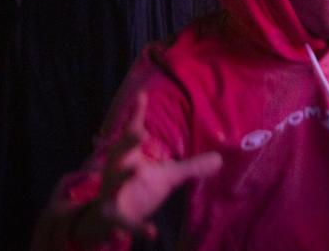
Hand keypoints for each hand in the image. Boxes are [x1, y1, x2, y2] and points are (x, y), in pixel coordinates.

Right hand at [76, 93, 221, 243]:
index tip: (142, 95)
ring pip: (114, 183)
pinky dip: (139, 226)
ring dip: (124, 175)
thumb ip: (191, 167)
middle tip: (139, 130)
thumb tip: (220, 159)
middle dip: (128, 141)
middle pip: (120, 153)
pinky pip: (127, 222)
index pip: (132, 133)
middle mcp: (117, 171)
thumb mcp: (168, 177)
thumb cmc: (139, 188)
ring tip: (138, 168)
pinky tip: (153, 233)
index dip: (137, 114)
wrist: (108, 220)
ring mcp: (113, 194)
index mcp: (128, 157)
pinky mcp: (116, 216)